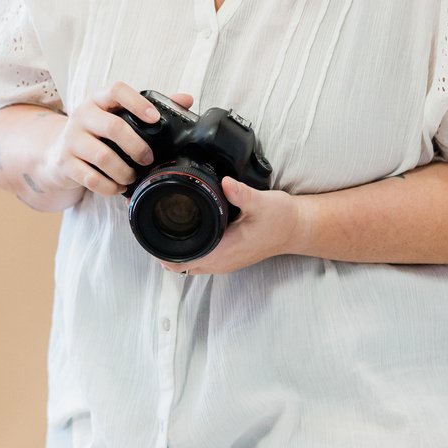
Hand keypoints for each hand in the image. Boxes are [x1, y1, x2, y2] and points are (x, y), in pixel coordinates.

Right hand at [41, 82, 194, 198]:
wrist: (55, 153)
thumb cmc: (95, 133)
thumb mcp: (116, 115)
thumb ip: (149, 107)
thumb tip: (186, 99)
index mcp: (98, 100)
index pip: (117, 90)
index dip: (138, 103)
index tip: (155, 119)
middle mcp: (82, 116)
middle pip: (114, 127)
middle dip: (137, 147)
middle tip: (148, 159)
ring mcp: (71, 139)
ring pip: (103, 157)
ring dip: (124, 171)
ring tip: (132, 177)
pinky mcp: (65, 163)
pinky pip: (91, 179)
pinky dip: (109, 187)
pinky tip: (117, 187)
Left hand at [159, 176, 303, 275]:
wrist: (296, 228)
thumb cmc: (280, 218)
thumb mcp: (262, 202)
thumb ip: (242, 194)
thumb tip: (226, 182)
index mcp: (223, 252)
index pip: (182, 262)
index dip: (162, 251)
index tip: (150, 232)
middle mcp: (221, 262)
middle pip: (180, 265)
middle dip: (163, 249)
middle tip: (152, 223)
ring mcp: (224, 262)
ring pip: (189, 263)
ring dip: (175, 251)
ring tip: (163, 226)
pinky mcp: (228, 257)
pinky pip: (200, 259)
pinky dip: (189, 250)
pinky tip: (186, 233)